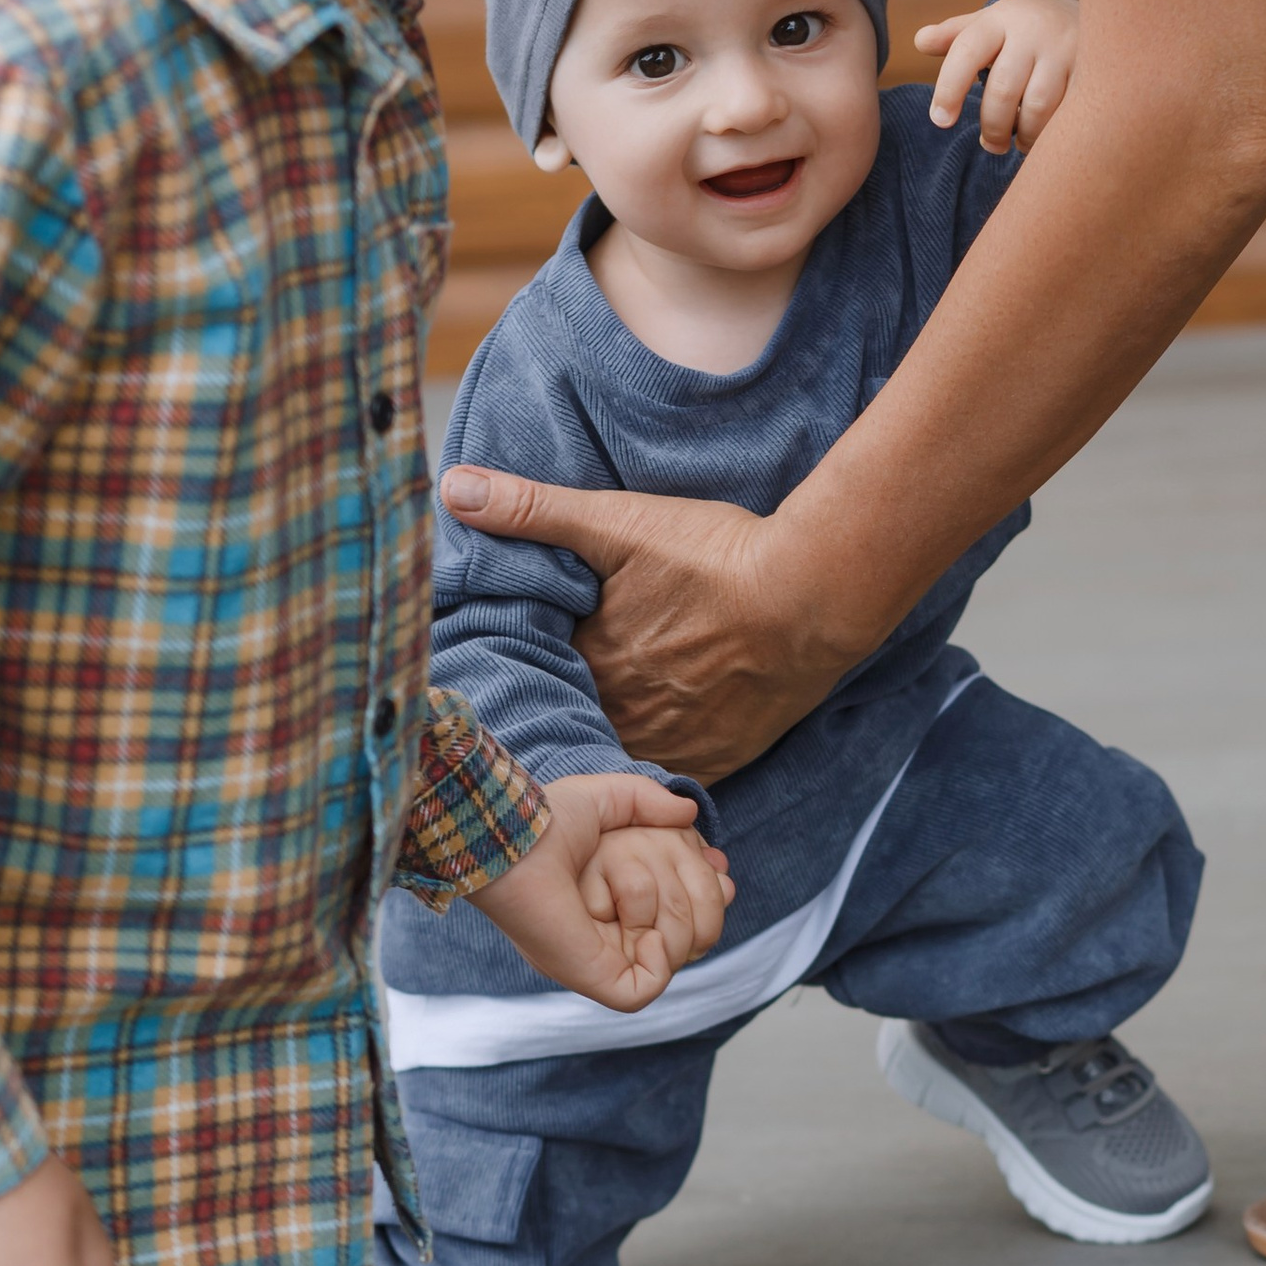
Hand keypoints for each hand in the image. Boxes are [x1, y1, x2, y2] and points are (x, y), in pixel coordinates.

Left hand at [441, 465, 857, 778]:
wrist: (812, 595)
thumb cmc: (716, 556)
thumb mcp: (617, 521)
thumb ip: (533, 510)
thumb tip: (453, 488)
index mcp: (591, 665)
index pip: (540, 678)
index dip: (534, 667)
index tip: (529, 659)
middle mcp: (625, 714)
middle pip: (582, 719)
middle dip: (570, 707)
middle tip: (566, 692)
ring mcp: (675, 743)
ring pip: (625, 752)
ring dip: (614, 737)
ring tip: (612, 720)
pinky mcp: (721, 758)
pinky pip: (676, 777)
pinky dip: (663, 763)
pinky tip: (661, 742)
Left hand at [477, 770, 734, 1009]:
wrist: (512, 841)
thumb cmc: (546, 819)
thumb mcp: (606, 798)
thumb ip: (648, 801)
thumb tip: (690, 815)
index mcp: (618, 901)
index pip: (689, 910)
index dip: (711, 891)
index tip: (715, 865)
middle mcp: (616, 933)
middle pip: (695, 928)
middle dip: (698, 891)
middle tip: (681, 865)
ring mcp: (605, 958)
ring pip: (679, 951)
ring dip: (672, 910)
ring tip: (634, 889)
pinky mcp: (595, 977)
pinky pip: (646, 987)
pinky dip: (660, 960)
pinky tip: (645, 930)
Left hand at [916, 0, 1078, 151]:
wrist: (1097, 13)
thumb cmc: (1029, 30)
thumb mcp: (994, 24)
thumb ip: (957, 36)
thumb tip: (919, 41)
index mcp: (1001, 19)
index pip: (966, 51)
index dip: (949, 89)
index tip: (940, 121)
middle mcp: (1034, 30)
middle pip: (1003, 90)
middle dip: (992, 127)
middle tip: (990, 144)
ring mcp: (1067, 49)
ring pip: (1038, 107)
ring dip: (1024, 135)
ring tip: (1019, 143)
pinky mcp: (1093, 71)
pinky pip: (1068, 113)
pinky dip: (1053, 133)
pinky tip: (1047, 138)